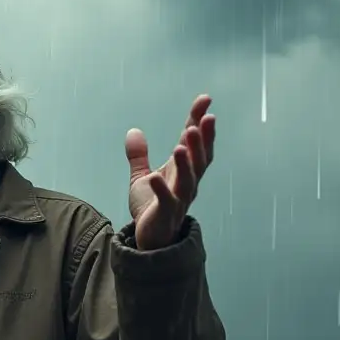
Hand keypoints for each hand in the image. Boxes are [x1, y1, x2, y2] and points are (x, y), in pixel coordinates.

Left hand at [125, 95, 214, 250]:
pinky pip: (166, 201)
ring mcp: (178, 198)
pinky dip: (161, 189)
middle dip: (202, 140)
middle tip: (203, 120)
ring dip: (186, 162)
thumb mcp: (142, 177)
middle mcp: (186, 183)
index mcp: (182, 170)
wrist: (149, 239)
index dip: (199, 121)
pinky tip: (155, 177)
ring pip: (188, 179)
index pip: (192, 142)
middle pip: (199, 159)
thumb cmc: (151, 207)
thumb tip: (133, 131)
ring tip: (181, 144)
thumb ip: (139, 156)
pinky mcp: (165, 213)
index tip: (205, 100)